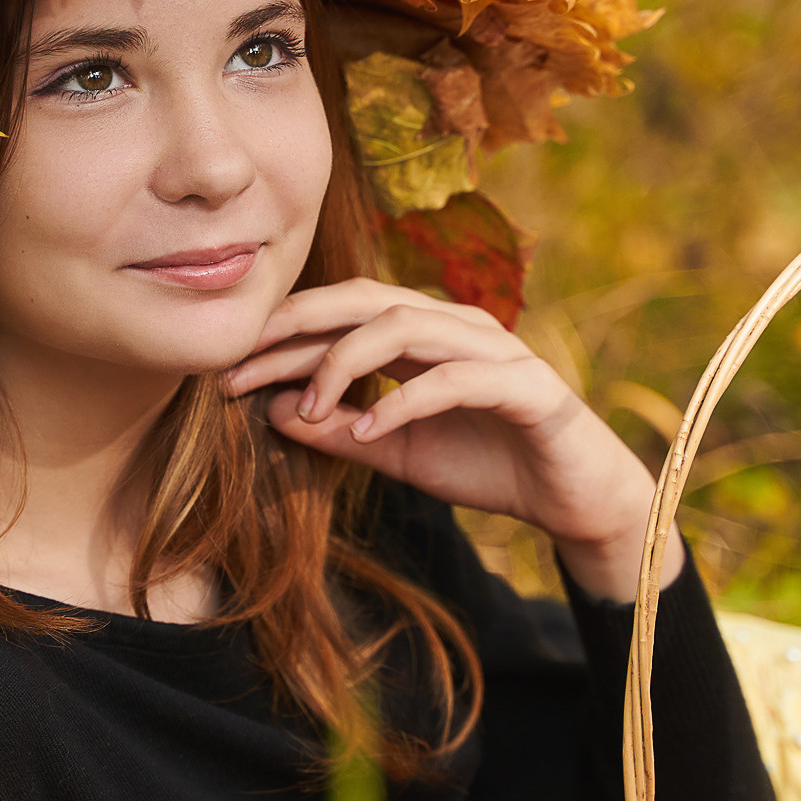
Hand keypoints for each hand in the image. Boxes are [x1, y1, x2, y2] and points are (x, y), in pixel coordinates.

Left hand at [221, 279, 678, 602]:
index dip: (282, 335)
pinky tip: (366, 432)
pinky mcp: (525, 386)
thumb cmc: (488, 465)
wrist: (574, 499)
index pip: (341, 315)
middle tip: (242, 366)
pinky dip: (404, 401)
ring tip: (309, 408)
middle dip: (298, 329)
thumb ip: (342, 431)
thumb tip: (277, 411)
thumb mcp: (397, 453)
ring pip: (405, 328)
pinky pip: (454, 380)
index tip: (226, 368)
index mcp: (423, 334)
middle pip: (365, 301)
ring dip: (346, 364)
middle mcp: (455, 326)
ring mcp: (493, 350)